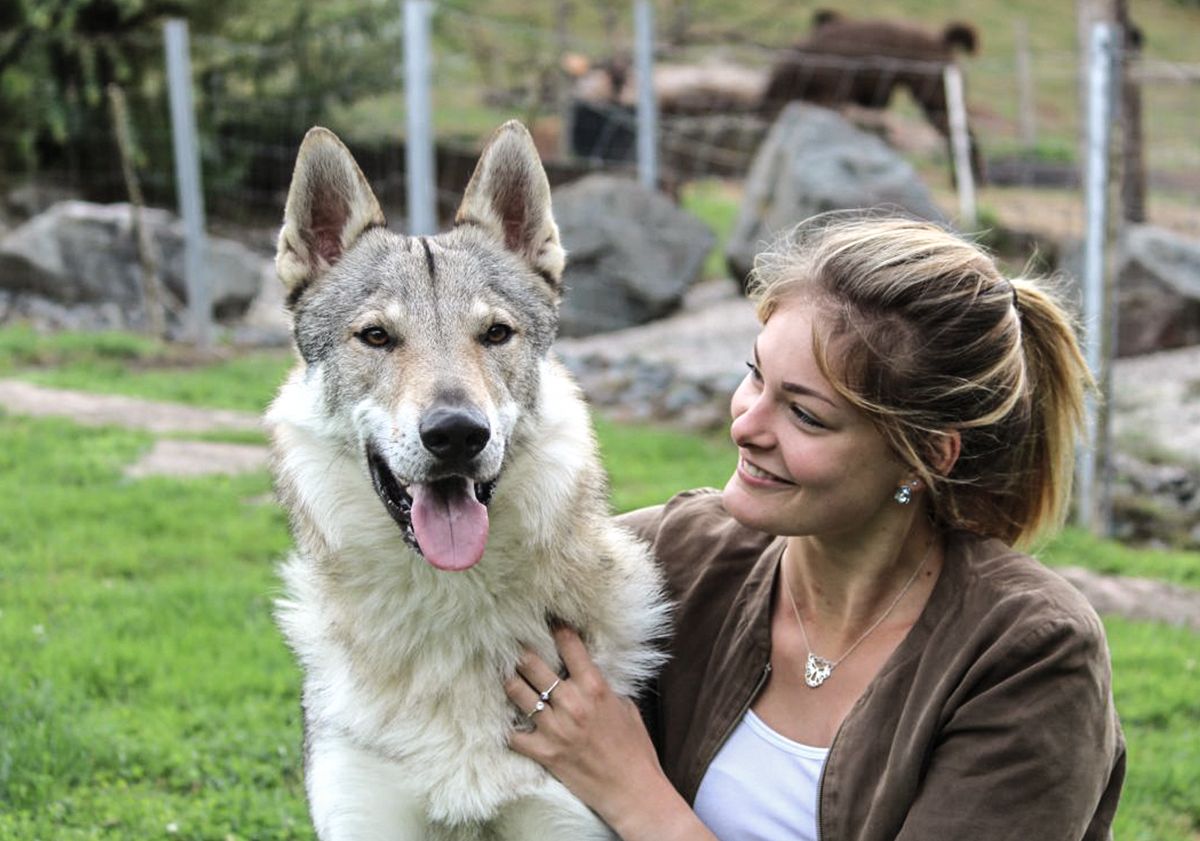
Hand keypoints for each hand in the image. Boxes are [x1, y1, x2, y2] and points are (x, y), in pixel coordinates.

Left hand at [505, 627, 711, 840]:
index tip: (548, 619)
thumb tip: (587, 674)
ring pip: (517, 692)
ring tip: (505, 674)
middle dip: (522, 651)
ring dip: (510, 681)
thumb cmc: (634, 747)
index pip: (569, 645)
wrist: (632, 789)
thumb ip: (602, 687)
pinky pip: (514, 735)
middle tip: (514, 645)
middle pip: (533, 664)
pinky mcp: (545, 752)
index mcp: (595, 687)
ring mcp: (555, 728)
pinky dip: (509, 727)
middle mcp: (572, 703)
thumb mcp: (626, 707)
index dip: (557, 628)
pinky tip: (507, 721)